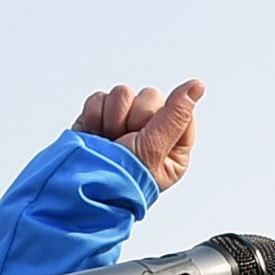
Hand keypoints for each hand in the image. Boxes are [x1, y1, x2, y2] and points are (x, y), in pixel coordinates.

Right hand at [73, 80, 204, 191]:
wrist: (78, 188)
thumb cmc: (119, 181)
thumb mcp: (154, 149)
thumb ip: (175, 115)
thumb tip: (197, 86)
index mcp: (173, 145)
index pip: (179, 107)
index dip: (161, 117)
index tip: (149, 137)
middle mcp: (150, 132)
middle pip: (149, 96)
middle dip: (132, 119)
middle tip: (125, 143)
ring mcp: (123, 123)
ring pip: (123, 93)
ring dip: (112, 119)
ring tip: (109, 142)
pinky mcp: (100, 117)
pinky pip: (100, 98)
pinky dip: (94, 116)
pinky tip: (95, 135)